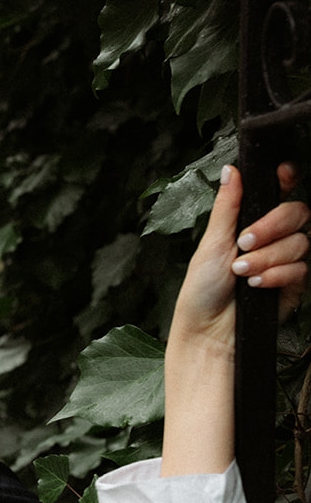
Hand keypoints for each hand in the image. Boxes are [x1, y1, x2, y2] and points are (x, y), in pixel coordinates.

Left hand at [173, 163, 308, 342]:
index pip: (279, 193)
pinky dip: (276, 275)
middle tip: (244, 242)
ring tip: (242, 272)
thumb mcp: (211, 243)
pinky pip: (300, 269)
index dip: (286, 180)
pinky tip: (256, 285)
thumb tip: (231, 171)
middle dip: (271, 225)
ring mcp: (284, 261)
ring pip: (299, 242)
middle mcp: (271, 239)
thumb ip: (228, 206)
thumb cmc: (202, 290)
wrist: (209, 331)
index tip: (284, 175)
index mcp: (250, 223)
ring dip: (267, 257)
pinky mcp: (293, 285)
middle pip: (297, 212)